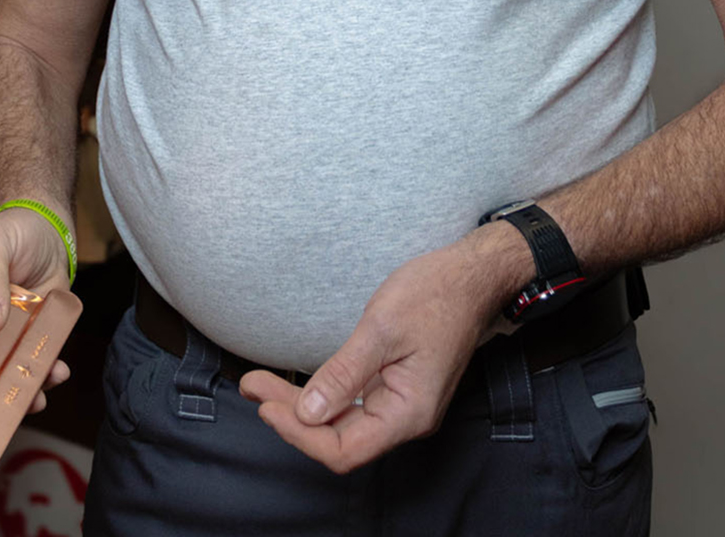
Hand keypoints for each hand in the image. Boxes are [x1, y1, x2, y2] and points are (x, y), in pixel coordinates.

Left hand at [239, 231, 522, 473]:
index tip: (265, 405)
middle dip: (292, 415)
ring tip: (262, 386)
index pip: (343, 449)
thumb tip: (308, 413)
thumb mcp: (382, 329)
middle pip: (339, 437)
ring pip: (343, 421)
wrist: (471, 275)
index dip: (299, 434)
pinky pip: (354, 403)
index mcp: (408, 413)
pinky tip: (299, 386)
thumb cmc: (435, 294)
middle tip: (253, 386)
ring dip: (303, 406)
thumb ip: (343, 374)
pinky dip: (323, 394)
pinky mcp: (396, 387)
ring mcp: (402, 403)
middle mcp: (406, 418)